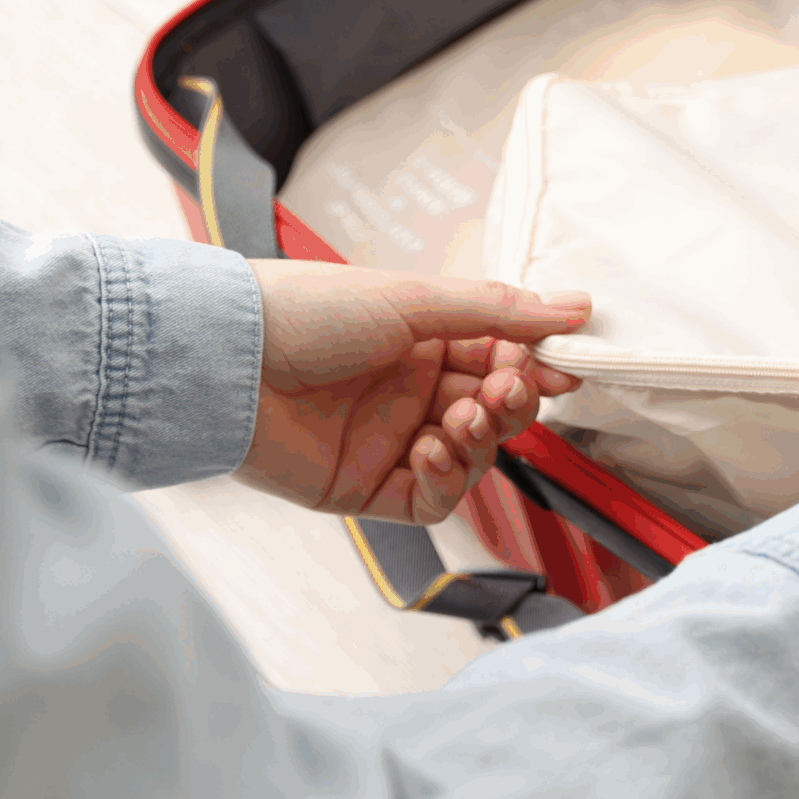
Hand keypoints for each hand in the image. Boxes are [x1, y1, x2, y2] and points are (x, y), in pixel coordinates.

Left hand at [238, 259, 591, 522]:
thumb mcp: (413, 299)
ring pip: (474, 456)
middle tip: (507, 390)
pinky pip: (434, 499)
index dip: (532, 366)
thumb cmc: (303, 311)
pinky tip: (434, 448)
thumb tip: (574, 306)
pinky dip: (449, 479)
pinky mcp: (369, 488)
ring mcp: (392, 441)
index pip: (502, 359)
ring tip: (460, 417)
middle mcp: (411, 390)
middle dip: (512, 403)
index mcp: (422, 339)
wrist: (223, 360)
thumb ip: (498, 310)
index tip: (557, 366)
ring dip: (481, 438)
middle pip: (495, 411)